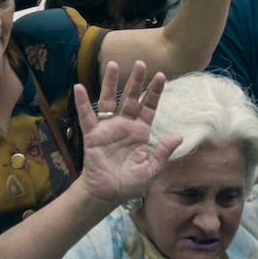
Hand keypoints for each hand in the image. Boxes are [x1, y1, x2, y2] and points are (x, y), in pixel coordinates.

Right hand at [74, 61, 178, 207]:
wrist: (107, 195)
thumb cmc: (130, 184)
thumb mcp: (150, 170)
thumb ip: (162, 152)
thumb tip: (178, 135)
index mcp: (141, 132)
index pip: (149, 107)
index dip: (154, 92)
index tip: (160, 76)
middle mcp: (125, 126)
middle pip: (131, 98)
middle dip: (136, 81)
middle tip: (141, 63)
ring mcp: (108, 129)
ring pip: (110, 101)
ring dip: (111, 83)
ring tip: (113, 64)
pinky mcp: (93, 136)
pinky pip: (87, 117)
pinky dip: (83, 103)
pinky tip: (79, 88)